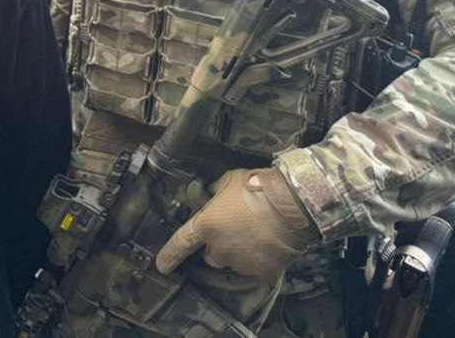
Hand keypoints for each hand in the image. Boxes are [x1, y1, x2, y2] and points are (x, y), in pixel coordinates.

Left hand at [155, 167, 318, 280]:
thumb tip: (207, 196)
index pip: (180, 244)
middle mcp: (219, 250)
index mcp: (205, 226)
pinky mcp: (262, 272)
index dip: (169, 255)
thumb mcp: (226, 181)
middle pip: (211, 254)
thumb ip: (212, 192)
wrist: (292, 204)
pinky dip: (257, 259)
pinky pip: (254, 267)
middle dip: (218, 244)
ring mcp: (241, 263)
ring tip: (255, 233)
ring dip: (238, 251)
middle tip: (234, 228)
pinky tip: (267, 243)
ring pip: (232, 261)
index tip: (162, 266)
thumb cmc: (255, 187)